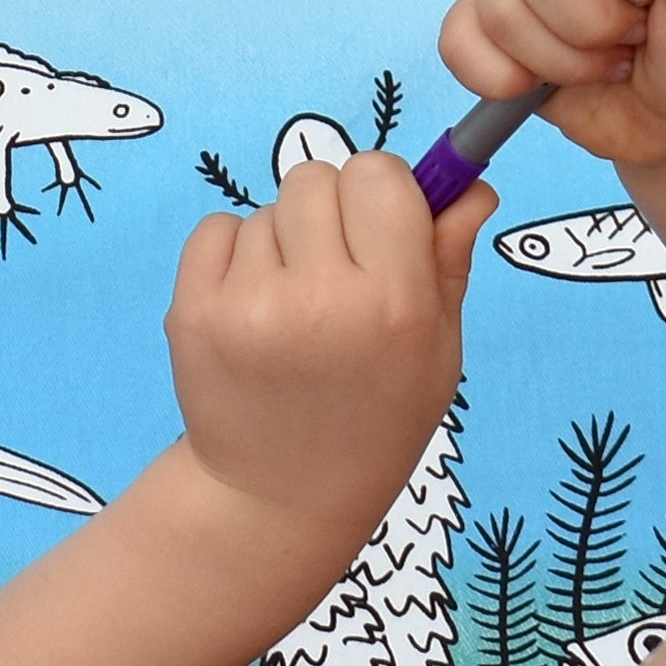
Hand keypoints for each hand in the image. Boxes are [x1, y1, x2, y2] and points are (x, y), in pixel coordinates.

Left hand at [164, 156, 492, 549]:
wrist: (280, 491)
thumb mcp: (438, 349)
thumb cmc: (376, 415)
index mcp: (395, 304)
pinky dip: (232, 255)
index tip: (381, 228)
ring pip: (268, 208)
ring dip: (283, 241)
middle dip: (330, 212)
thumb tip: (471, 186)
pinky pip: (216, 229)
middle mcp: (321, 299)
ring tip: (295, 309)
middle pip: (317, 177)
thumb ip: (449, 258)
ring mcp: (250, 305)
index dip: (382, 192)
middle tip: (337, 274)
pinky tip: (252, 310)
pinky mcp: (194, 311)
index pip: (379, 174)